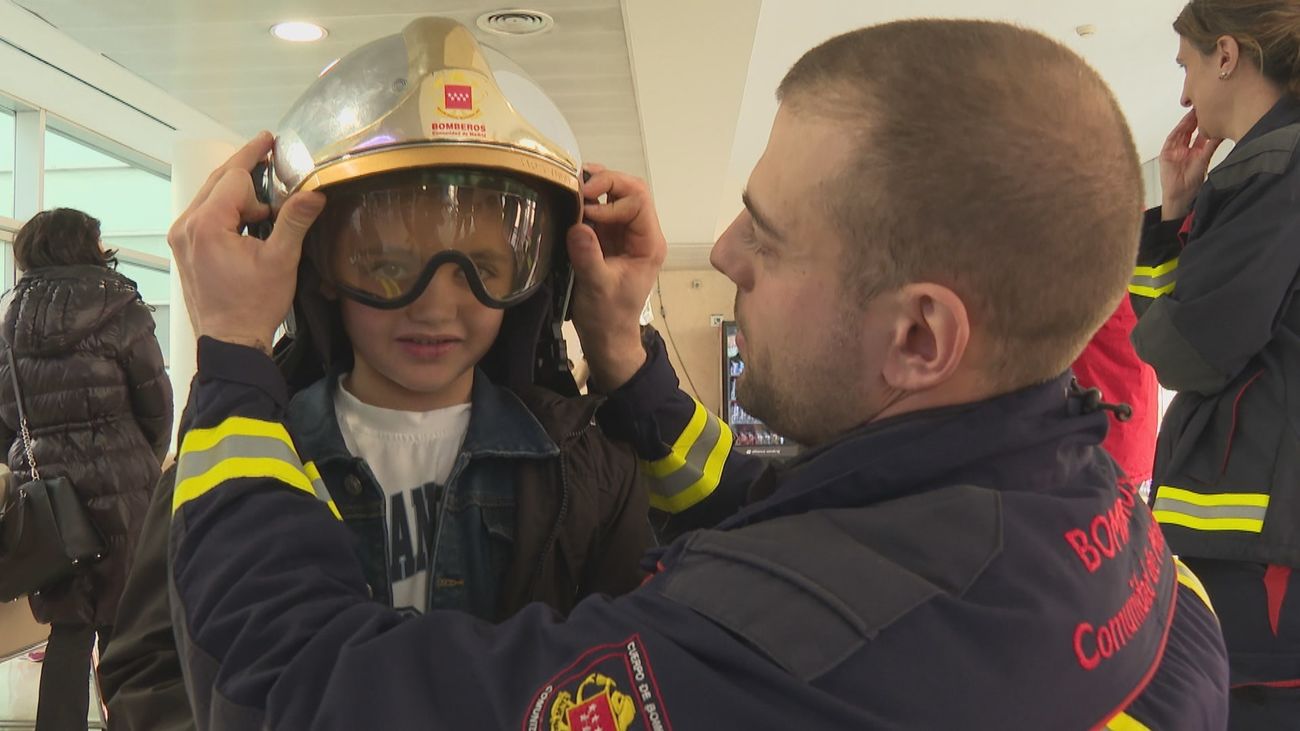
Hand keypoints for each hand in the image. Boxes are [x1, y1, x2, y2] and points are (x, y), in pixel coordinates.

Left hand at [168, 132, 324, 353]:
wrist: (230, 341)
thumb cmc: (254, 304)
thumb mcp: (281, 261)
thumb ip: (295, 221)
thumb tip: (314, 192)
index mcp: (206, 224)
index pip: (234, 178)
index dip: (259, 167)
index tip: (274, 146)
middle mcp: (185, 225)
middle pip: (217, 180)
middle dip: (246, 167)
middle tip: (268, 147)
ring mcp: (180, 237)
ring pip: (209, 195)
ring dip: (237, 190)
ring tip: (265, 195)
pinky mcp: (183, 248)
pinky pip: (204, 213)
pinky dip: (226, 207)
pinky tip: (247, 217)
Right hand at [565, 165, 666, 389]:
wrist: (606, 337)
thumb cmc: (608, 317)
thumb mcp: (597, 288)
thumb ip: (589, 257)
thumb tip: (578, 226)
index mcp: (648, 243)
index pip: (638, 201)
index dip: (612, 196)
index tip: (585, 208)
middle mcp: (640, 233)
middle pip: (631, 190)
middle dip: (605, 181)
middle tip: (576, 185)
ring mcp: (624, 234)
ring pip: (616, 195)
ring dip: (595, 186)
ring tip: (571, 184)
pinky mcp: (607, 238)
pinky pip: (600, 210)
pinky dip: (585, 201)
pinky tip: (569, 199)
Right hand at [1159, 110, 1222, 220]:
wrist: (1181, 195)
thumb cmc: (1192, 183)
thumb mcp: (1205, 160)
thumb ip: (1210, 146)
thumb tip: (1221, 133)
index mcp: (1195, 150)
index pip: (1199, 133)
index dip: (1203, 123)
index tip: (1211, 112)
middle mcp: (1184, 148)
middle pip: (1189, 130)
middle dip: (1194, 119)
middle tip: (1201, 106)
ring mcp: (1174, 150)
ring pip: (1180, 133)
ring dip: (1185, 123)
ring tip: (1193, 112)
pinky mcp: (1166, 154)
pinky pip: (1170, 140)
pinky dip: (1175, 133)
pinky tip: (1182, 125)